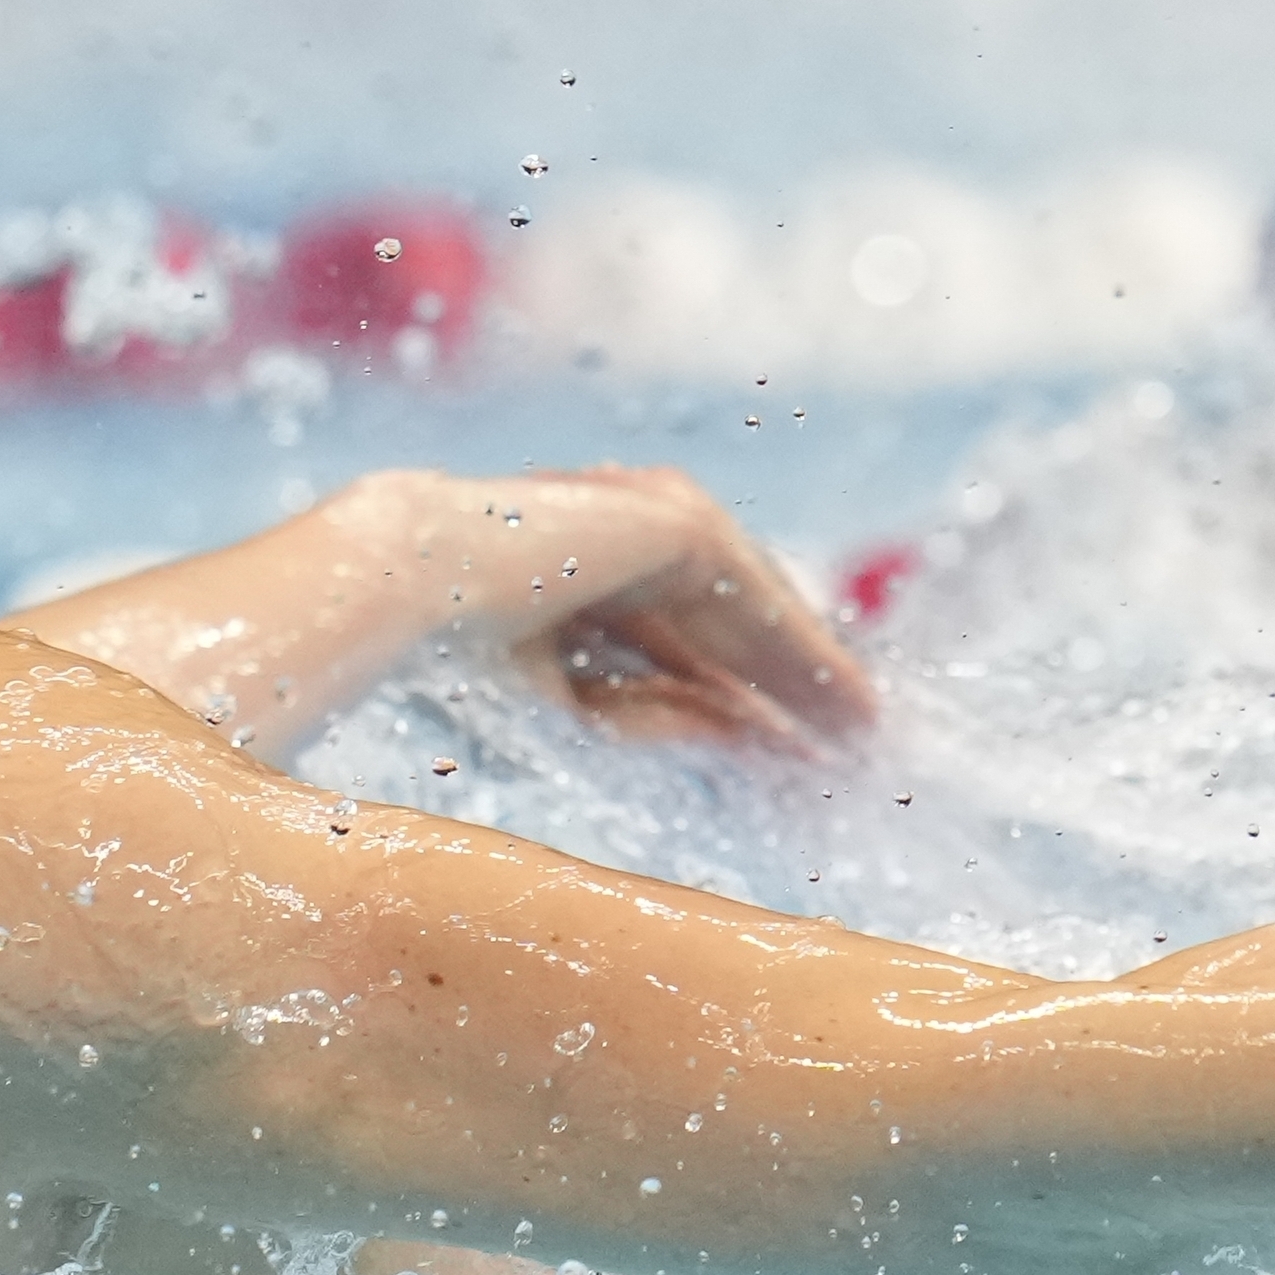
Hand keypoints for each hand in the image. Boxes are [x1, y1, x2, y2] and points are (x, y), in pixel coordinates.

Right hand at [419, 466, 875, 752]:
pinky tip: (845, 703)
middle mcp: (612, 538)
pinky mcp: (675, 518)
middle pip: (725, 625)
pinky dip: (802, 651)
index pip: (673, 645)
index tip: (785, 757)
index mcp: (569, 574)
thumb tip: (748, 742)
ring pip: (748, 607)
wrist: (411, 589)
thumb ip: (657, 724)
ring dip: (808, 670)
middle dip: (789, 686)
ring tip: (864, 731)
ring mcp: (644, 517)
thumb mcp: (575, 716)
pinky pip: (755, 596)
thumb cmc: (458, 664)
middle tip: (852, 744)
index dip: (731, 703)